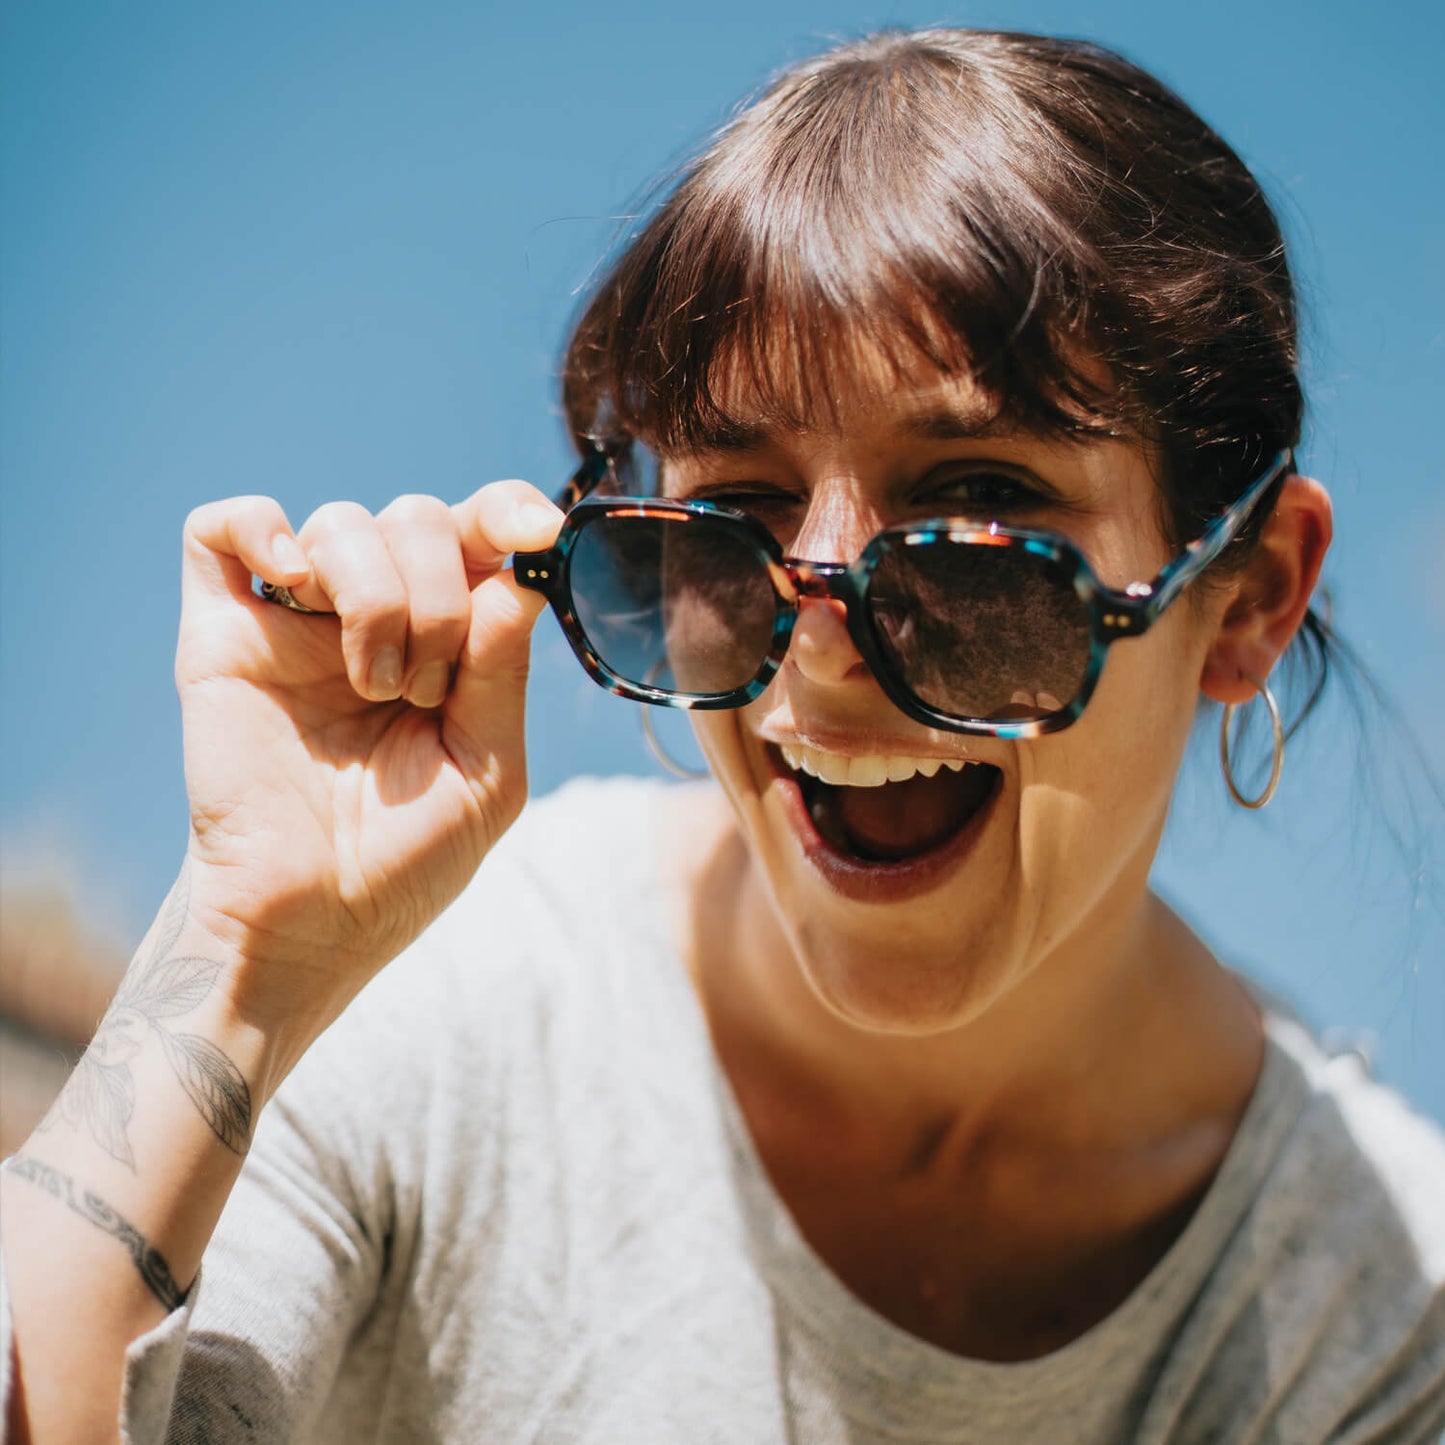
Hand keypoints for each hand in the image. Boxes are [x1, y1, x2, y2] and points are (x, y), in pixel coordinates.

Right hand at [174, 480, 562, 1036]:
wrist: (315, 920)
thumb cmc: (408, 856)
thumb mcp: (489, 767)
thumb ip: (503, 669)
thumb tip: (518, 575)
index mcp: (447, 638)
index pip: (478, 532)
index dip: (508, 510)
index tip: (536, 530)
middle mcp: (374, 615)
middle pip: (416, 519)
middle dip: (439, 596)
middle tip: (424, 688)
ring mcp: (299, 620)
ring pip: (342, 521)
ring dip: (375, 599)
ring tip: (373, 687)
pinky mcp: (222, 634)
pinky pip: (222, 528)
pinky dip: (262, 530)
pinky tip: (294, 589)